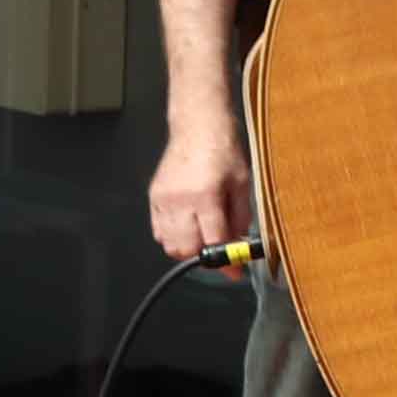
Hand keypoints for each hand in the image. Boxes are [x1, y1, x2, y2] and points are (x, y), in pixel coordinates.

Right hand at [148, 116, 250, 260]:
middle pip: (186, 249)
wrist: (197, 125)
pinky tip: (187, 226)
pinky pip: (158, 231)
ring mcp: (163, 199)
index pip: (214, 242)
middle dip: (204, 256)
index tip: (234, 272)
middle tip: (218, 250)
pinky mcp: (154, 196)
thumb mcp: (242, 183)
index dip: (226, 261)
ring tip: (202, 236)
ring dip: (187, 248)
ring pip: (169, 244)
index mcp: (206, 196)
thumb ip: (240, 217)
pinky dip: (173, 236)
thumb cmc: (224, 150)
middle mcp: (180, 201)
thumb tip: (239, 246)